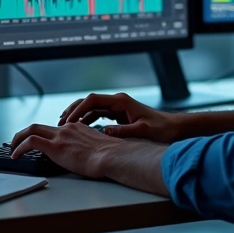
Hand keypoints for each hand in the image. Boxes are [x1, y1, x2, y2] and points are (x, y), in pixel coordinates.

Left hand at [9, 122, 117, 177]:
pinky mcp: (54, 146)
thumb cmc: (111, 156)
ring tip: (12, 149)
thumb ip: (89, 147)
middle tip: (17, 142)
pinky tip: (15, 155)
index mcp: (77, 128)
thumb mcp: (98, 148)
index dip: (44, 135)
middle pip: (39, 125)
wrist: (112, 156)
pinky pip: (30, 142)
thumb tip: (89, 157)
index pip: (55, 128)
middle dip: (24, 133)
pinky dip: (19, 147)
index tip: (39, 142)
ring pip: (31, 130)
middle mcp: (67, 128)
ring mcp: (60, 136)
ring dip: (18, 139)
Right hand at [59, 92, 180, 142]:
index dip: (79, 109)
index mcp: (121, 101)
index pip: (93, 100)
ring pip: (91, 108)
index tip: (69, 121)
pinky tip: (78, 129)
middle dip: (73, 110)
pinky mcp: (118, 115)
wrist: (173, 128)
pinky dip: (86, 120)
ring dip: (78, 116)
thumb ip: (124, 132)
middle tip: (60, 122)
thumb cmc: (161, 129)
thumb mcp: (143, 131)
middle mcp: (117, 102)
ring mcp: (117, 108)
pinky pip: (97, 115)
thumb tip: (104, 132)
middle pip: (89, 101)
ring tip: (64, 126)